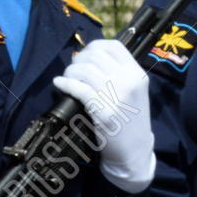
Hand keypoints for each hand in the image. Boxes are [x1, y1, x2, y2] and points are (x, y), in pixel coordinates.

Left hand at [52, 38, 154, 192]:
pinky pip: (78, 88)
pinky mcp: (104, 111)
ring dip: (70, 72)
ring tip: (67, 79)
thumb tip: (88, 56)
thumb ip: (118, 73)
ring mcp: (118, 95)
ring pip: (85, 70)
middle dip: (78, 60)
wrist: (134, 150)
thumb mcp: (133, 91)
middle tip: (72, 70)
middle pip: (95, 55)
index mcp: (137, 73)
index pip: (113, 46)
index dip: (93, 47)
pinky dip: (65, 83)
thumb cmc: (129, 119)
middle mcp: (129, 80)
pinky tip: (59, 84)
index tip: (84, 56)